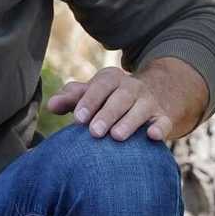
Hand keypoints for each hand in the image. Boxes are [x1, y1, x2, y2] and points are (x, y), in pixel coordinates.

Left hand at [46, 65, 173, 142]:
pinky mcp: (163, 116)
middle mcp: (131, 87)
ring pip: (141, 108)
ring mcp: (149, 101)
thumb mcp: (93, 93)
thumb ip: (72, 98)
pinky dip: (160, 128)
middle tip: (94, 132)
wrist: (155, 93)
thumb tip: (51, 105)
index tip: (78, 119)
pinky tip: (152, 136)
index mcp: (111, 79)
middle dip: (107, 114)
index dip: (89, 101)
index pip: (100, 86)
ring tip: (117, 136)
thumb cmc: (111, 98)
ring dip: (129, 121)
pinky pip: (163, 121)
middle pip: (120, 97)